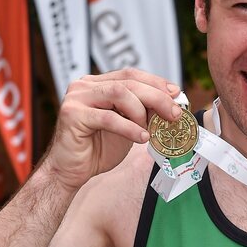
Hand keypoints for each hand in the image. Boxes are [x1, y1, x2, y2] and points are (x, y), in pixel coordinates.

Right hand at [42, 69, 181, 191]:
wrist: (70, 172)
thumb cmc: (97, 150)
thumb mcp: (126, 127)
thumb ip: (141, 113)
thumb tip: (170, 106)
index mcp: (97, 84)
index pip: (130, 74)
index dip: (155, 82)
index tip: (176, 93)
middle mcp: (84, 85)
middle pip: (128, 82)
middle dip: (156, 97)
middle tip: (174, 113)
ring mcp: (76, 98)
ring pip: (119, 93)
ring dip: (141, 111)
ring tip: (150, 130)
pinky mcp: (73, 115)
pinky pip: (108, 118)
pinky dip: (129, 128)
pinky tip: (141, 138)